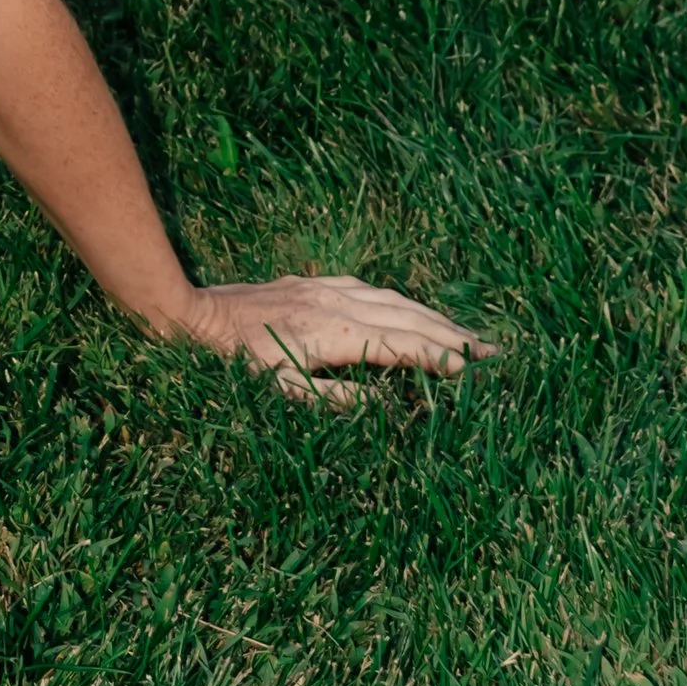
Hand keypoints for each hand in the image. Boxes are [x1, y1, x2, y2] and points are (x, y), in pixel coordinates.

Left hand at [172, 274, 495, 403]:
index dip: (442, 358)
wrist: (193, 315)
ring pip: (394, 299)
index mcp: (338, 332)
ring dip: (432, 316)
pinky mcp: (313, 282)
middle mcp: (340, 303)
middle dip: (453, 334)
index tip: (475, 371)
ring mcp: (327, 289)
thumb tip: (386, 403)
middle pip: (410, 317)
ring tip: (463, 333)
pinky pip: (371, 289)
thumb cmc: (234, 362)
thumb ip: (336, 398)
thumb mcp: (282, 391)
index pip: (405, 346)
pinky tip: (408, 309)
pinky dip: (401, 301)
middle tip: (493, 351)